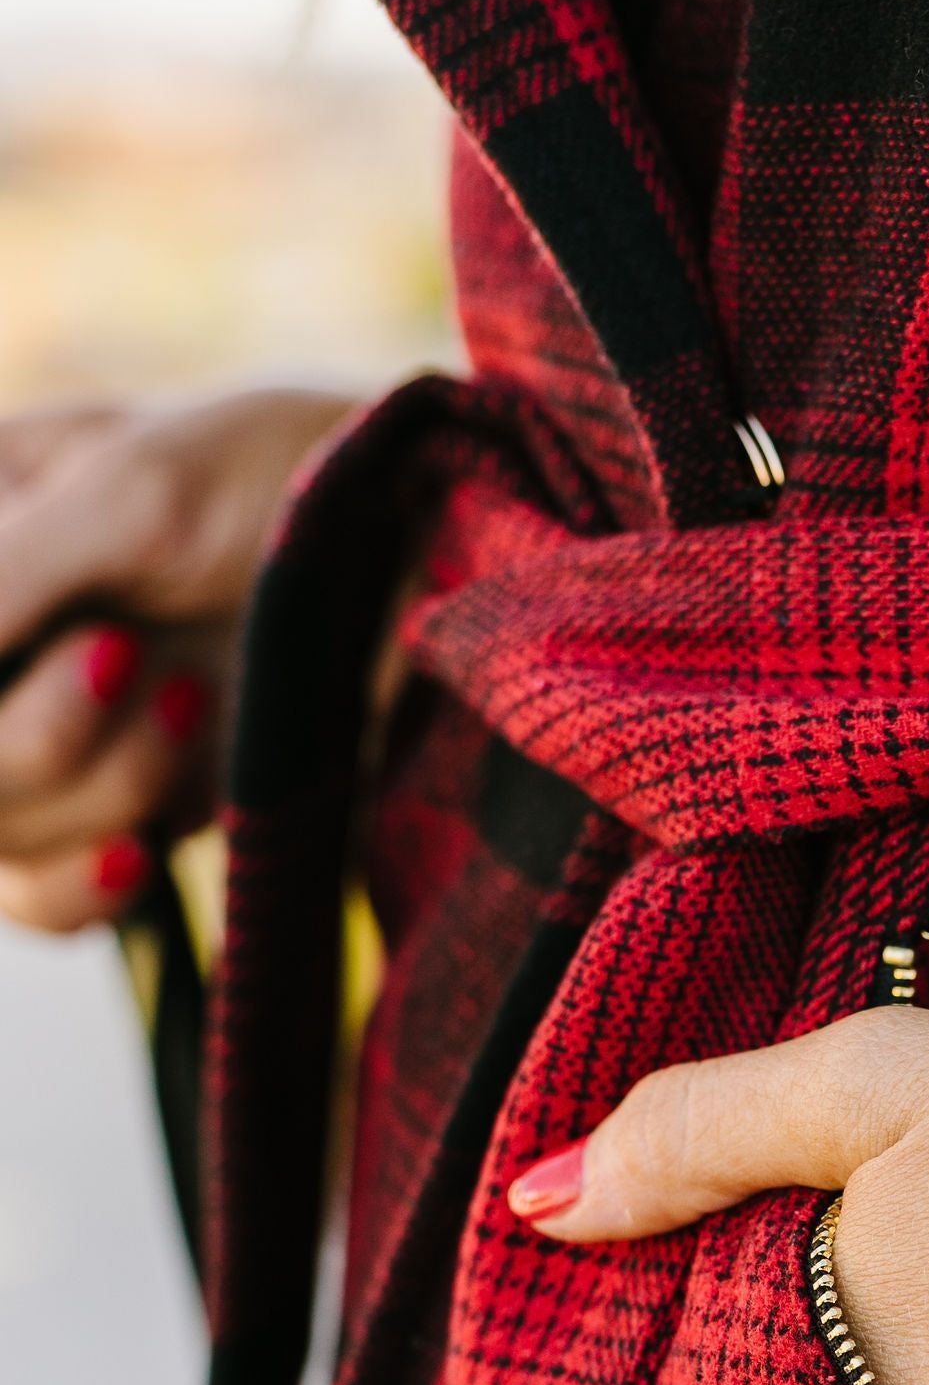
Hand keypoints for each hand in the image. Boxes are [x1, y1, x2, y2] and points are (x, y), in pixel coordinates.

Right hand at [0, 389, 357, 932]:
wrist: (432, 559)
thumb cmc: (285, 481)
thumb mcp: (124, 496)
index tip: (95, 664)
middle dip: (28, 739)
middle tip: (127, 657)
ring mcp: (39, 733)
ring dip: (86, 789)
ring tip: (193, 699)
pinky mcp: (116, 812)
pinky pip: (40, 902)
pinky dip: (83, 887)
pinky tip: (139, 854)